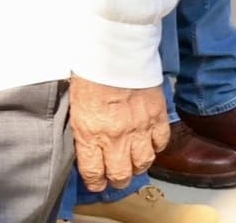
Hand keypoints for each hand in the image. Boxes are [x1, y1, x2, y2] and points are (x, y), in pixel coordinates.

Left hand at [69, 76, 169, 192]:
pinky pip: (161, 143)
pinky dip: (156, 146)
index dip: (96, 182)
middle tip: (116, 178)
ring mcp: (139, 128)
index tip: (96, 184)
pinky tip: (149, 143)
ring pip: (143, 163)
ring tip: (133, 163)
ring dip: (137, 166)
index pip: (93, 171)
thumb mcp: (75, 104)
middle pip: (121, 173)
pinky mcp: (156, 116)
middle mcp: (115, 137)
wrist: (113, 50)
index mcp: (90, 133)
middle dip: (117, 180)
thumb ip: (82, 129)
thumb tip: (87, 145)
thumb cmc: (89, 71)